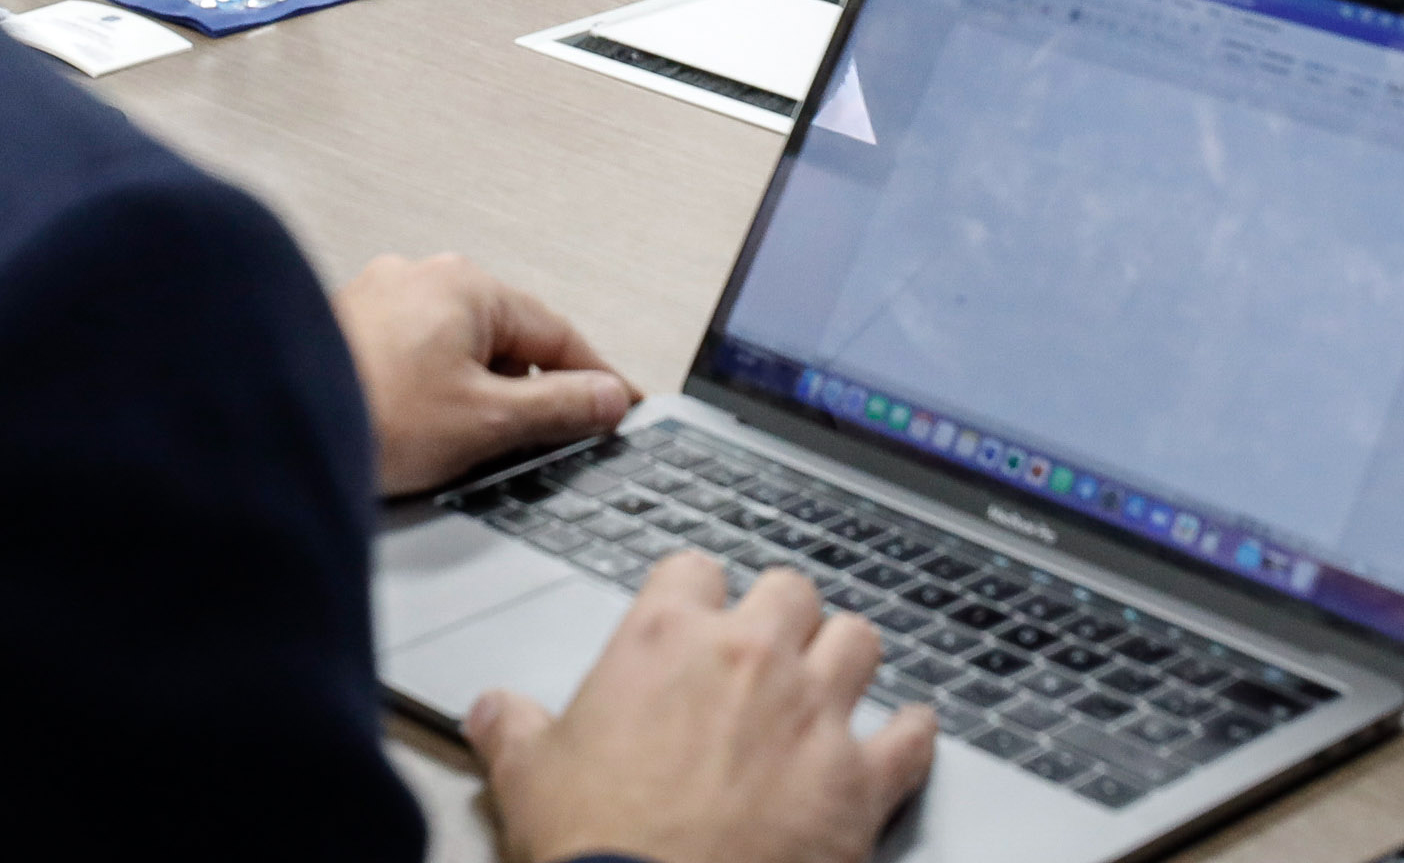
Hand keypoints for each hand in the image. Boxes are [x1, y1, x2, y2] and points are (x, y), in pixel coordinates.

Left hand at [333, 252, 636, 496]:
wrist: (269, 430)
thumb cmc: (368, 415)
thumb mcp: (486, 423)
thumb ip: (557, 408)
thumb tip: (606, 398)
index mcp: (466, 285)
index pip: (558, 333)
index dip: (595, 380)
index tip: (619, 408)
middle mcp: (422, 277)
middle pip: (507, 339)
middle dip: (527, 393)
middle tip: (544, 444)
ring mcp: (380, 299)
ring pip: (458, 352)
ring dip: (476, 396)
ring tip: (466, 448)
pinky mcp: (349, 329)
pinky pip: (415, 360)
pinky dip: (432, 394)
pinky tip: (421, 433)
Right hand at [470, 554, 934, 862]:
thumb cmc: (594, 846)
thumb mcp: (529, 778)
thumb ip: (513, 728)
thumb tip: (491, 711)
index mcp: (663, 640)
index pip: (694, 569)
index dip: (695, 595)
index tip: (695, 618)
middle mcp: (747, 658)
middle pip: (790, 591)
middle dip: (782, 618)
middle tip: (768, 651)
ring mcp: (811, 715)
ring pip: (859, 641)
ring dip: (847, 659)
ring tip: (835, 682)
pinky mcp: (858, 780)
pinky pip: (911, 734)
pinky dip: (912, 735)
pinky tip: (906, 736)